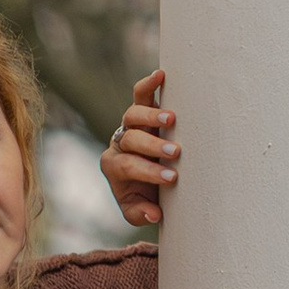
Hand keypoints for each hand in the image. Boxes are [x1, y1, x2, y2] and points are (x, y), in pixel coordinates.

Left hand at [101, 69, 177, 228]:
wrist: (148, 181)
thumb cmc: (146, 196)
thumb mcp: (138, 211)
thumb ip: (141, 214)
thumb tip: (153, 213)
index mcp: (113, 167)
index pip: (127, 166)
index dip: (148, 171)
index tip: (171, 179)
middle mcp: (119, 144)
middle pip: (130, 140)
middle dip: (152, 147)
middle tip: (174, 153)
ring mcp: (130, 125)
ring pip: (133, 115)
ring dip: (152, 116)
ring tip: (172, 119)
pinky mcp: (143, 111)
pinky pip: (141, 95)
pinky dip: (149, 85)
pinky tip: (161, 75)